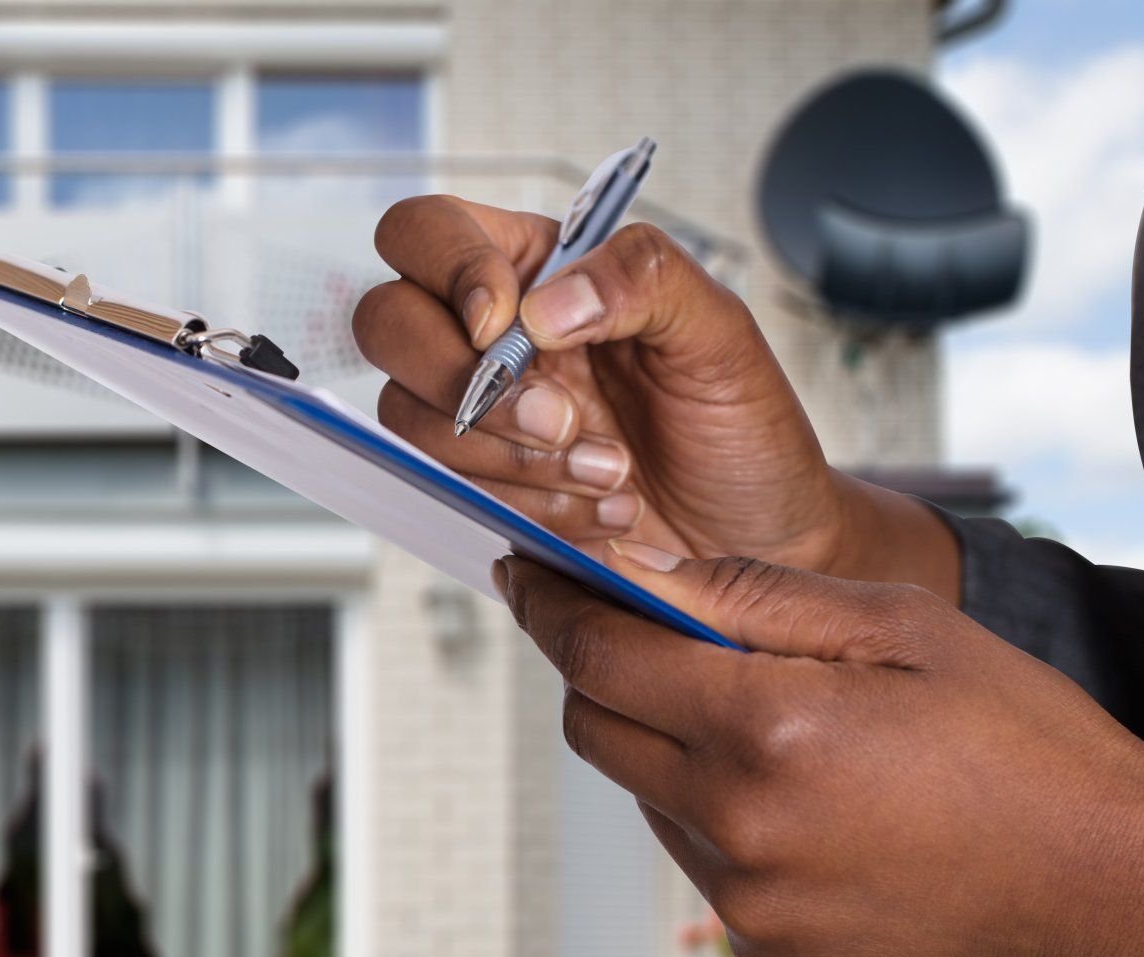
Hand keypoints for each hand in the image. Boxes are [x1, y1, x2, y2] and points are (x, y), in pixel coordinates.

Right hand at [353, 197, 956, 594]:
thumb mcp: (718, 329)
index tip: (506, 323)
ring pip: (410, 418)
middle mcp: (492, 338)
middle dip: (459, 378)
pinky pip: (451, 491)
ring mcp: (479, 418)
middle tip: (557, 419)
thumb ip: (641, 277)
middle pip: (386, 323)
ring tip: (609, 472)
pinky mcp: (484, 489)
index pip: (429, 232)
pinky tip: (598, 509)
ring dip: (507, 456)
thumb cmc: (740, 425)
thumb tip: (544, 303)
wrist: (758, 536)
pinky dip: (526, 505)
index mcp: (538, 268)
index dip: (446, 269)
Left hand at [495, 543, 1143, 956]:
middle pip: (596, 728)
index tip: (525, 573)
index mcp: (768, 726)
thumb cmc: (1018, 734)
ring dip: (666, 744)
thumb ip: (755, 595)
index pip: (600, 655)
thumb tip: (644, 569)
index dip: (552, 606)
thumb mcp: (899, 622)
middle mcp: (737, 822)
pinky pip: (695, 855)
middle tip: (639, 627)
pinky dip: (712, 811)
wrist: (1103, 880)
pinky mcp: (765, 944)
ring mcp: (746, 896)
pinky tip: (800, 790)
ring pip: (642, 793)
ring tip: (767, 717)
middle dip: (601, 669)